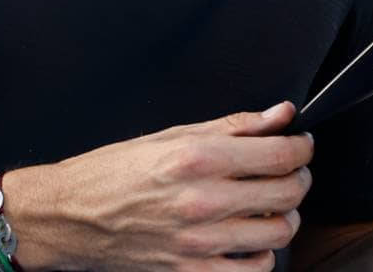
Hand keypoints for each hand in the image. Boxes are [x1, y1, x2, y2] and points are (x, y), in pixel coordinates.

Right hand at [8, 101, 313, 270]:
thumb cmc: (113, 172)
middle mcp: (201, 201)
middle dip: (299, 178)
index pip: (279, 155)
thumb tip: (279, 116)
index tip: (300, 144)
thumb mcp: (170, 136)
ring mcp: (198, 243)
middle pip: (287, 193)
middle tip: (291, 171)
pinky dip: (261, 254)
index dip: (301, 148)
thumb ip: (232, 127)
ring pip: (278, 233)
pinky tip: (250, 238)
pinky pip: (253, 269)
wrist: (70, 217)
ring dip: (285, 216)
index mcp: (196, 159)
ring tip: (271, 205)